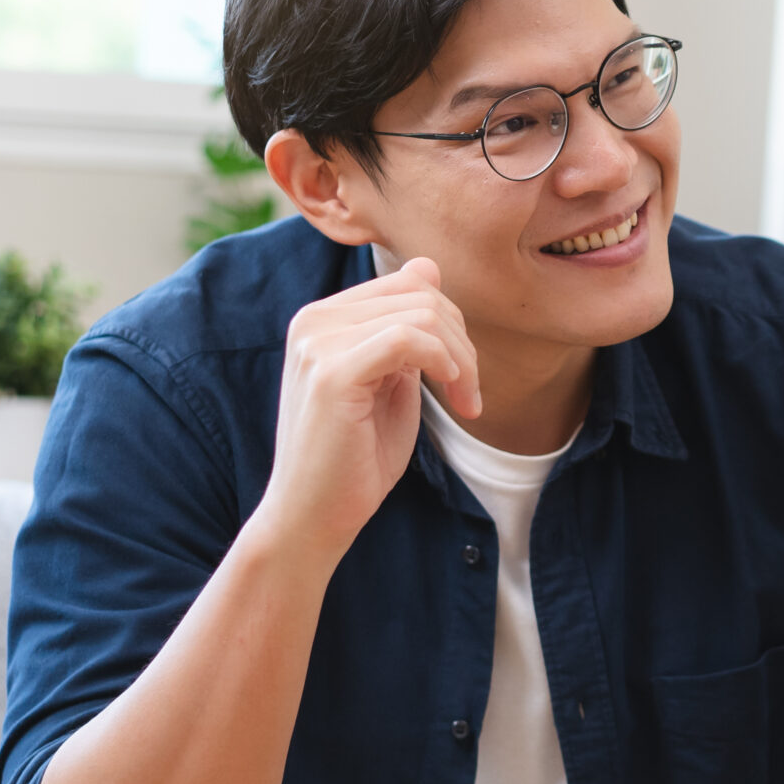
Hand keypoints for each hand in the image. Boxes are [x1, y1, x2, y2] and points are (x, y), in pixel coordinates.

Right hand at [251, 256, 479, 557]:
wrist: (314, 516)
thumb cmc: (355, 459)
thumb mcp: (391, 382)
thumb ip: (409, 331)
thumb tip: (428, 266)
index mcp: (324, 318)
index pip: (410, 283)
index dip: (452, 324)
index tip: (461, 376)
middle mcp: (313, 319)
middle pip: (421, 293)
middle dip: (463, 341)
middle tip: (470, 394)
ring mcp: (317, 342)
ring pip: (422, 314)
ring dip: (462, 359)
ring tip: (465, 401)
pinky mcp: (331, 372)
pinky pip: (408, 339)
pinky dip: (445, 363)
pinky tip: (452, 396)